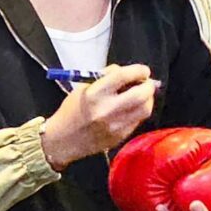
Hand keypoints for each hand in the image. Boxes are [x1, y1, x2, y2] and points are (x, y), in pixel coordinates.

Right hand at [42, 64, 157, 168]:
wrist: (62, 140)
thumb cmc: (72, 110)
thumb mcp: (84, 87)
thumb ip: (107, 77)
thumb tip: (130, 73)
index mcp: (95, 94)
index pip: (123, 76)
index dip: (138, 70)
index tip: (143, 70)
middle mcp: (106, 110)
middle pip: (141, 94)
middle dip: (148, 85)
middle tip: (146, 82)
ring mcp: (115, 125)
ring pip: (145, 109)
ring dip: (147, 99)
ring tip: (141, 95)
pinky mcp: (120, 137)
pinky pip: (138, 121)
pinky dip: (139, 111)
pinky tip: (132, 108)